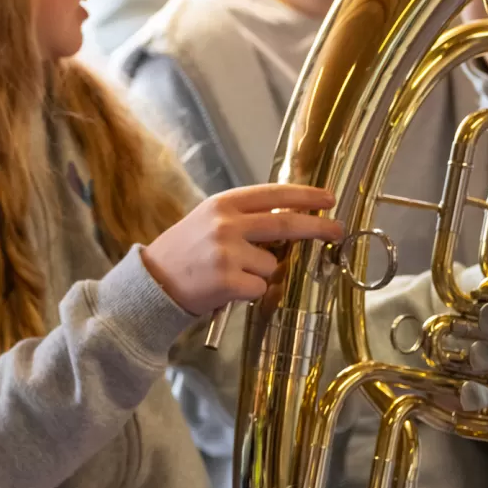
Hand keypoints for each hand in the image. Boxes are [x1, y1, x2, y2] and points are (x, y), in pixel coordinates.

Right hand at [140, 185, 341, 317]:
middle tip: (337, 231)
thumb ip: (243, 217)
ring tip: (230, 275)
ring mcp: (227, 252)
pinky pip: (260, 287)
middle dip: (317, 227)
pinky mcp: (227, 280)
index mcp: (223, 204)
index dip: (305, 196)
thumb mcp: (207, 220)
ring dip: (260, 274)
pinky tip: (226, 289)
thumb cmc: (182, 252)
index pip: (274, 195)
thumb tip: (288, 219)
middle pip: (286, 224)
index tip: (328, 199)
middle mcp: (226, 224)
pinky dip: (249, 292)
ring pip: (272, 265)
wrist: (151, 282)